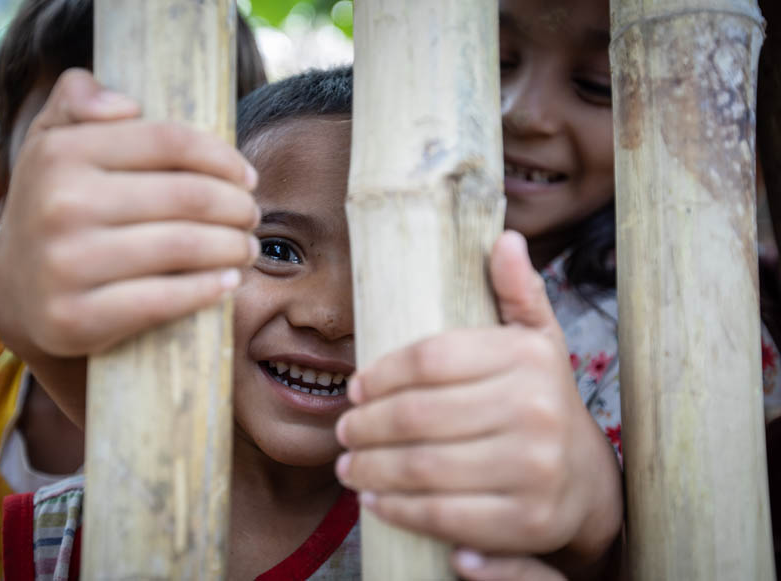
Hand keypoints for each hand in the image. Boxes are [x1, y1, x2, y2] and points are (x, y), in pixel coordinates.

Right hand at [0, 69, 259, 424]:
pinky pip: (165, 300)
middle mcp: (59, 206)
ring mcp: (65, 265)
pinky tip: (228, 282)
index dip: (223, 158)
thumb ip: (78, 100)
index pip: (170, 142)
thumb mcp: (54, 143)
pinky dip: (209, 289)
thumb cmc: (59, 206)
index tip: (247, 177)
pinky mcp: (75, 318)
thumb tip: (125, 105)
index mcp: (60, 154)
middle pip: (189, 196)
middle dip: (238, 207)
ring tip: (247, 247)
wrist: (20, 292)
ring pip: (186, 246)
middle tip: (252, 217)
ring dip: (234, 247)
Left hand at [335, 231, 622, 577]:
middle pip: (419, 415)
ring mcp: (533, 469)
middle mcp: (535, 410)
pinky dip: (398, 509)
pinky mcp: (526, 520)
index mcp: (528, 358)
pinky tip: (376, 499)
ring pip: (423, 467)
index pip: (431, 357)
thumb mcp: (537, 341)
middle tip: (344, 431)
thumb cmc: (540, 400)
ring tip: (350, 465)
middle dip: (366, 426)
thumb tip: (506, 240)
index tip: (355, 387)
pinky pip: (442, 515)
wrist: (586, 479)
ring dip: (372, 468)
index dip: (382, 374)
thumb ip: (518, 293)